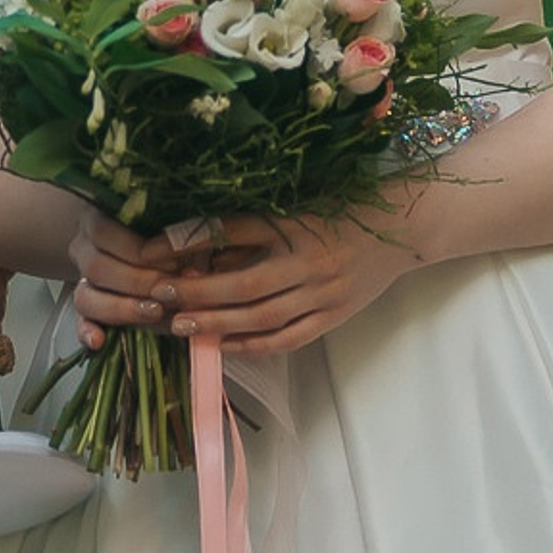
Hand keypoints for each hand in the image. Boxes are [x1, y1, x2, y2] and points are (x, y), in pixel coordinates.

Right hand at [65, 207, 207, 350]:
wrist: (156, 255)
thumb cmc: (169, 240)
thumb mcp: (175, 232)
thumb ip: (180, 244)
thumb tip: (193, 267)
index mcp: (97, 221)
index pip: (104, 232)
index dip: (138, 249)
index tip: (174, 260)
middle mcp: (83, 250)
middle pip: (96, 267)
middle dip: (137, 281)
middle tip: (170, 289)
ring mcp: (82, 282)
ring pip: (85, 297)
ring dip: (122, 307)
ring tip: (155, 311)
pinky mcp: (86, 313)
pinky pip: (78, 325)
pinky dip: (87, 333)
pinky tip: (99, 341)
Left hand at [148, 211, 421, 357]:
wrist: (400, 230)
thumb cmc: (340, 211)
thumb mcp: (295, 207)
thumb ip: (252, 225)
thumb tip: (198, 245)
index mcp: (295, 223)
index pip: (233, 230)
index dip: (190, 241)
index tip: (152, 250)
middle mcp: (307, 260)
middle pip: (243, 283)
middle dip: (197, 292)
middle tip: (160, 295)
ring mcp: (322, 293)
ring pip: (262, 316)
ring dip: (218, 323)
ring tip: (182, 325)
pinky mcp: (333, 317)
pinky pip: (288, 337)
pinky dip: (254, 345)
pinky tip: (225, 346)